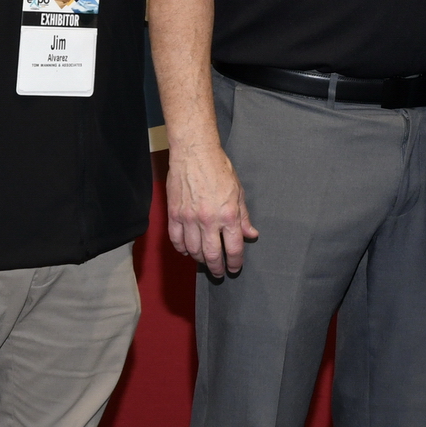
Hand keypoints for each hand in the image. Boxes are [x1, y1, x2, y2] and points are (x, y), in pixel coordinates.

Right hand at [165, 139, 257, 274]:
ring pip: (193, 250)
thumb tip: (251, 235)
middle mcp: (208, 220)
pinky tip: (187, 250)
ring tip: (204, 261)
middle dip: (217, 268)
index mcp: (228, 215)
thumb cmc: (218, 169)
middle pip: (212, 255)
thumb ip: (244, 217)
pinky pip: (176, 240)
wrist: (195, 153)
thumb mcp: (238, 192)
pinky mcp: (174, 214)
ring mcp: (189, 218)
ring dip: (200, 260)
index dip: (235, 262)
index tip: (234, 268)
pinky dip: (182, 249)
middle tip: (219, 272)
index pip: (233, 249)